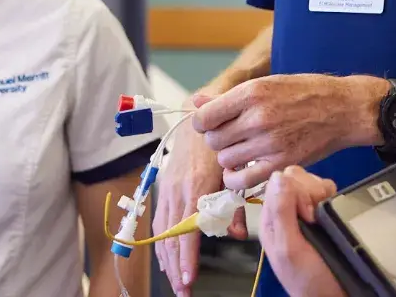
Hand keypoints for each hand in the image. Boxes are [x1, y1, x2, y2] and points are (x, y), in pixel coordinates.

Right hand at [154, 94, 246, 295]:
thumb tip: (236, 234)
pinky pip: (159, 221)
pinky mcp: (164, 186)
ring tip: (174, 281)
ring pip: (162, 232)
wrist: (199, 116)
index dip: (187, 258)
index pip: (188, 232)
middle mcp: (177, 190)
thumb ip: (235, 204)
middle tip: (183, 290)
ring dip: (167, 259)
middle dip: (176, 268)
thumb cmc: (221, 143)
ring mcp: (168, 188)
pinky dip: (161, 242)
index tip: (189, 279)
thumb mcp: (234, 171)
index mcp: (195, 187)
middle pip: (171, 238)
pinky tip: (166, 257)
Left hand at [194, 75, 383, 189]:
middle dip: (216, 139)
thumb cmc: (305, 92)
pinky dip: (235, 179)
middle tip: (229, 136)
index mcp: (252, 92)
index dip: (202, 122)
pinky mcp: (281, 163)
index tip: (209, 124)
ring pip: (225, 160)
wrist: (342, 108)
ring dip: (228, 157)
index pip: (205, 116)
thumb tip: (198, 102)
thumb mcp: (266, 83)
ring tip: (240, 149)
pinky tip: (240, 171)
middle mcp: (258, 117)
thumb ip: (229, 97)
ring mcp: (269, 142)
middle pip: (213, 139)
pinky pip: (242, 181)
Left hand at [259, 167, 343, 296]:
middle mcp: (286, 210)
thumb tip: (279, 176)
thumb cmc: (309, 279)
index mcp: (271, 218)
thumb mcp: (290, 248)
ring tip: (324, 218)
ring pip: (312, 181)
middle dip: (310, 192)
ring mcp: (305, 211)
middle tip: (314, 219)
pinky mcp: (323, 212)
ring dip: (321, 194)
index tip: (307, 214)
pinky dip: (331, 196)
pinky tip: (332, 212)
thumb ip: (281, 212)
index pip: (279, 181)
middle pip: (296, 177)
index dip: (296, 191)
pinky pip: (326, 190)